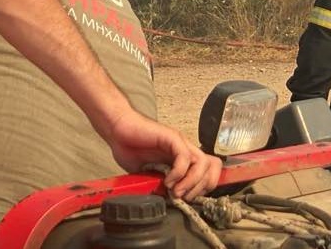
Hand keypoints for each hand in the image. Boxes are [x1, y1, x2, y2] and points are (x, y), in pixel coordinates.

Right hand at [106, 111, 222, 199]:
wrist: (117, 130)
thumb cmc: (130, 148)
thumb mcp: (147, 175)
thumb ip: (160, 185)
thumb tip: (171, 199)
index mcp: (182, 158)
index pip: (209, 171)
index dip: (203, 188)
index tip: (187, 199)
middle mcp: (185, 149)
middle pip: (213, 167)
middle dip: (201, 187)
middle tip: (183, 197)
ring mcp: (180, 143)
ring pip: (203, 162)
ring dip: (191, 182)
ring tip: (176, 191)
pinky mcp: (171, 138)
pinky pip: (184, 157)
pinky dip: (179, 173)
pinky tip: (167, 181)